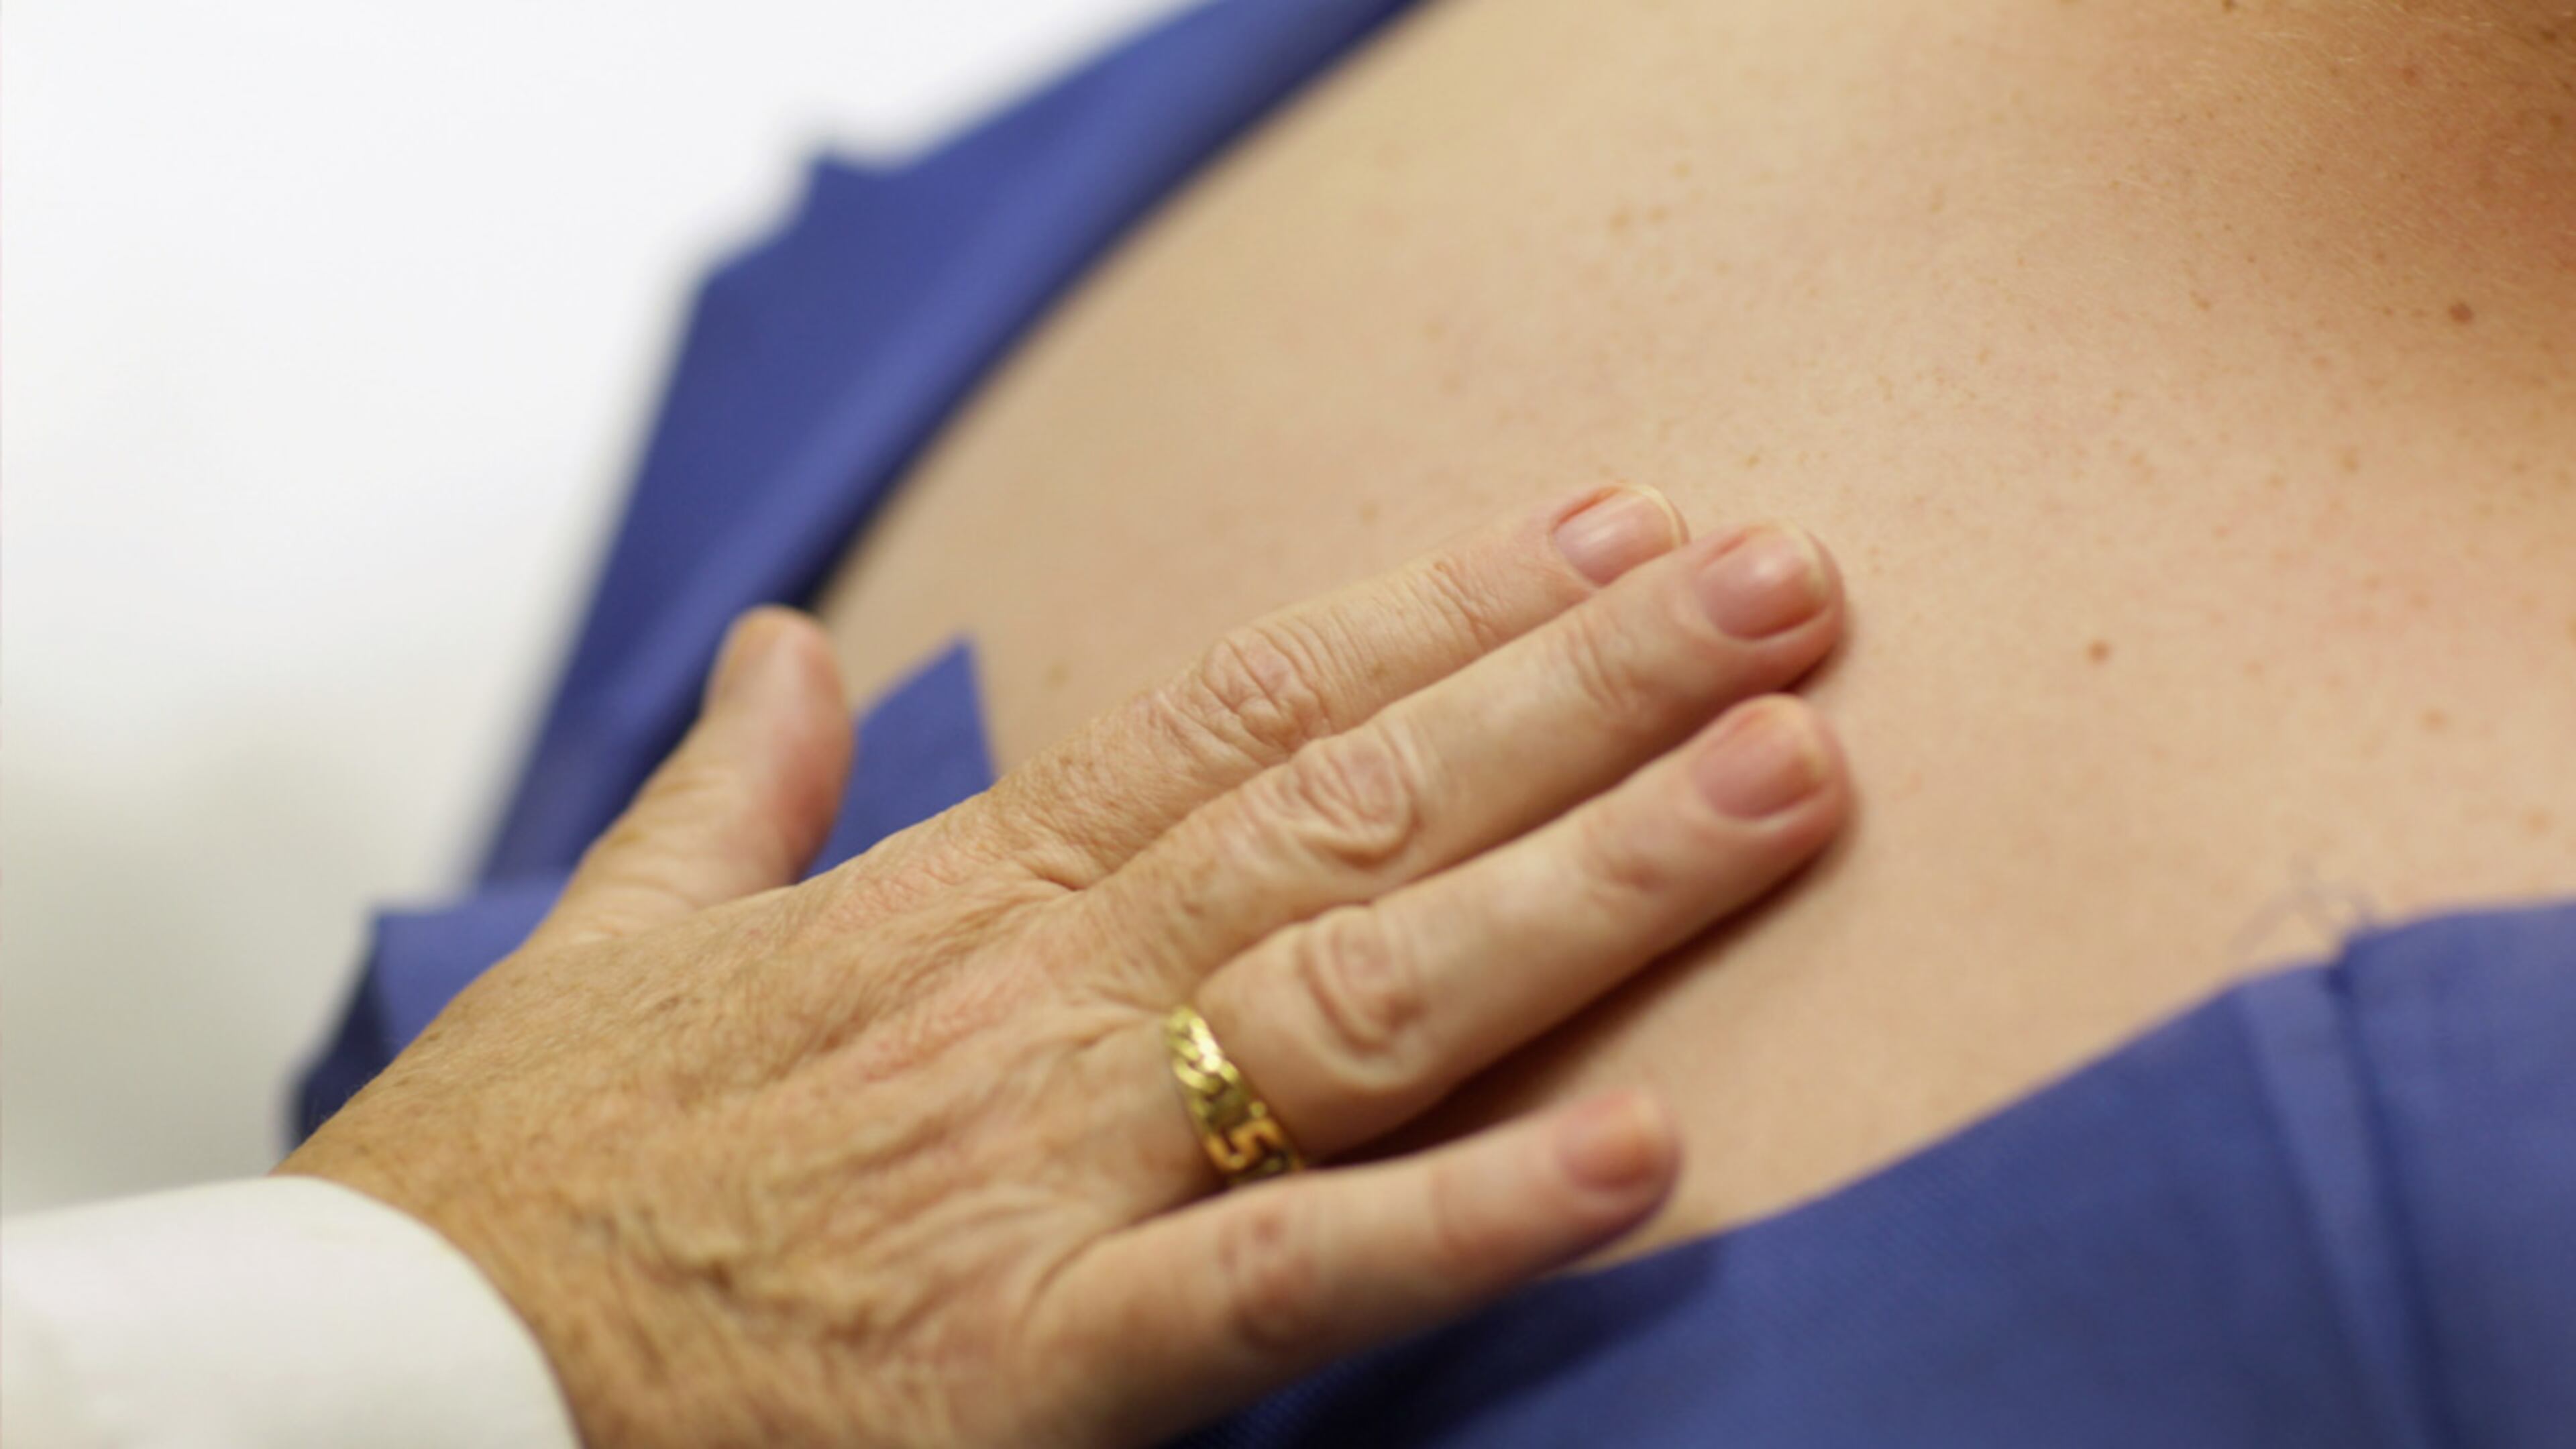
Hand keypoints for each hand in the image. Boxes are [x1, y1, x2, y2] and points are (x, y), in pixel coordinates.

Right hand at [282, 485, 1849, 1447]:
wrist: (377, 1396)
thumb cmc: (511, 1180)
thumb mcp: (610, 945)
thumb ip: (732, 793)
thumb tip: (785, 649)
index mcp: (951, 901)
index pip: (1242, 706)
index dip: (1439, 609)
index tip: (1606, 523)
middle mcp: (1032, 1005)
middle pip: (1351, 808)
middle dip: (1583, 692)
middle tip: (1789, 593)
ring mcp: (1045, 1173)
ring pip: (1360, 996)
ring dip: (1587, 882)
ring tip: (1783, 780)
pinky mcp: (1033, 1367)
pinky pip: (1282, 1277)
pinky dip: (1463, 1214)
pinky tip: (1641, 1147)